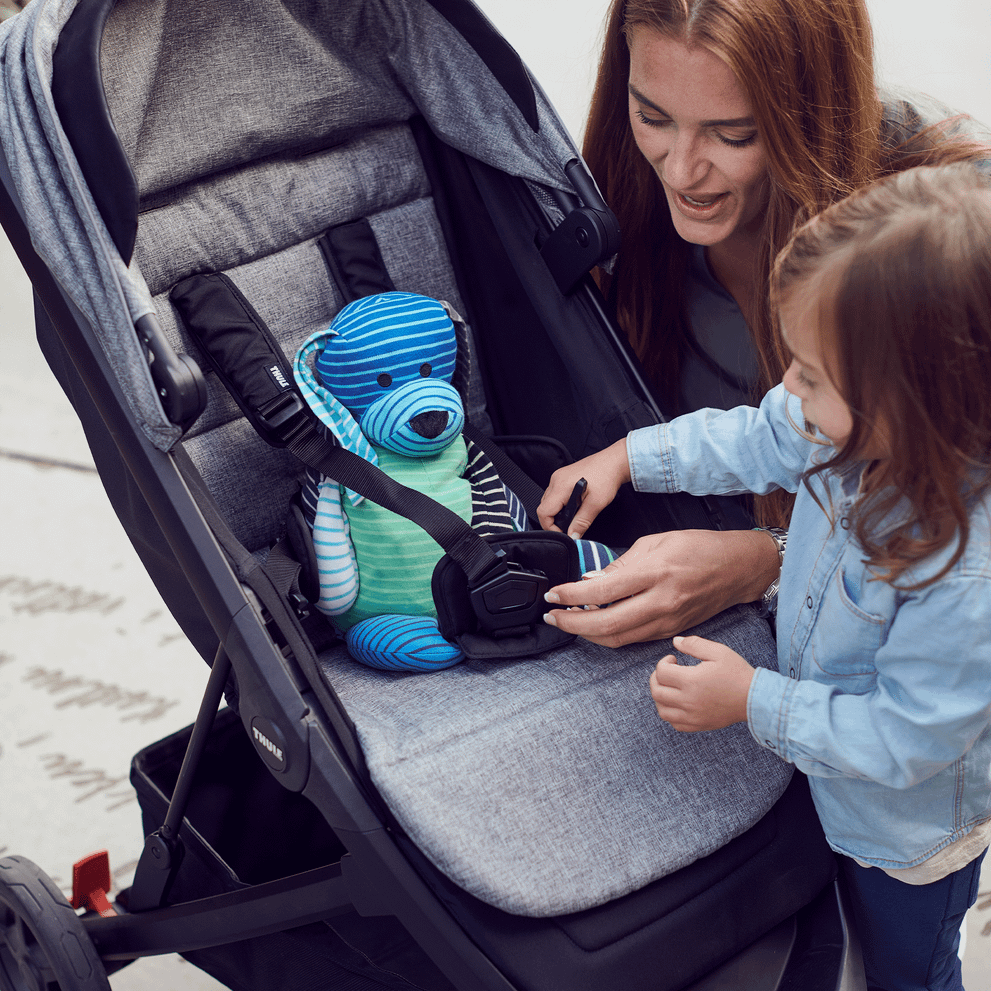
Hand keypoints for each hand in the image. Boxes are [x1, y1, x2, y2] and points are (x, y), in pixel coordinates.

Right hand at [536, 438, 630, 536]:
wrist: (614, 462)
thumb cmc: (607, 478)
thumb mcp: (596, 504)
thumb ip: (582, 522)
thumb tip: (572, 536)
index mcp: (561, 486)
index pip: (543, 512)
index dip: (550, 526)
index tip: (564, 532)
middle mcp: (555, 480)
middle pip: (544, 507)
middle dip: (555, 520)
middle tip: (571, 525)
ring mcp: (558, 477)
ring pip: (549, 501)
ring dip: (558, 511)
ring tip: (575, 514)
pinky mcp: (562, 476)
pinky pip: (555, 494)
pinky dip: (561, 503)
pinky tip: (575, 505)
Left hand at [543, 528, 779, 645]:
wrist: (738, 569)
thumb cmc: (699, 548)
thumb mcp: (655, 542)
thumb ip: (621, 564)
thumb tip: (591, 580)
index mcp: (655, 573)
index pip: (603, 590)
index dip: (572, 595)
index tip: (553, 594)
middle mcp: (661, 602)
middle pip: (607, 624)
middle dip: (572, 623)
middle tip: (551, 615)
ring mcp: (667, 622)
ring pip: (618, 638)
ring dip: (587, 633)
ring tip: (566, 621)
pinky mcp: (671, 632)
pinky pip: (632, 639)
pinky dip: (608, 635)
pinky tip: (594, 624)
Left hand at [650, 635, 754, 731]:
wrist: (754, 699)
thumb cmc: (736, 673)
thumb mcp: (718, 651)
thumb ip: (694, 644)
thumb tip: (675, 642)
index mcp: (692, 681)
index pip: (661, 672)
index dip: (663, 662)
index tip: (673, 659)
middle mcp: (688, 701)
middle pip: (657, 692)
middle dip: (656, 678)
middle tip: (666, 672)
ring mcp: (692, 716)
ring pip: (662, 710)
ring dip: (660, 697)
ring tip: (669, 687)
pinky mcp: (698, 725)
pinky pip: (674, 723)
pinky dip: (670, 713)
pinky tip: (677, 703)